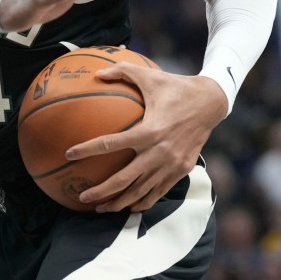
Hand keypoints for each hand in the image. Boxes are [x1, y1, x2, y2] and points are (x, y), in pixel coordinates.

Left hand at [64, 63, 226, 212]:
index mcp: (149, 130)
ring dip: (118, 203)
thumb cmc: (176, 87)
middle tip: (81, 197)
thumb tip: (97, 73)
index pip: (111, 143)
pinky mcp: (181, 170)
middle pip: (124, 179)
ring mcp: (171, 165)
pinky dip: (142, 202)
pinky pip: (158, 192)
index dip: (88, 149)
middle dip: (100, 191)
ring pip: (140, 192)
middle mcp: (160, 152)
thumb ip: (123, 71)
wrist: (211, 103)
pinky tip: (127, 207)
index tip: (69, 154)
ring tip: (99, 208)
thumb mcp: (150, 76)